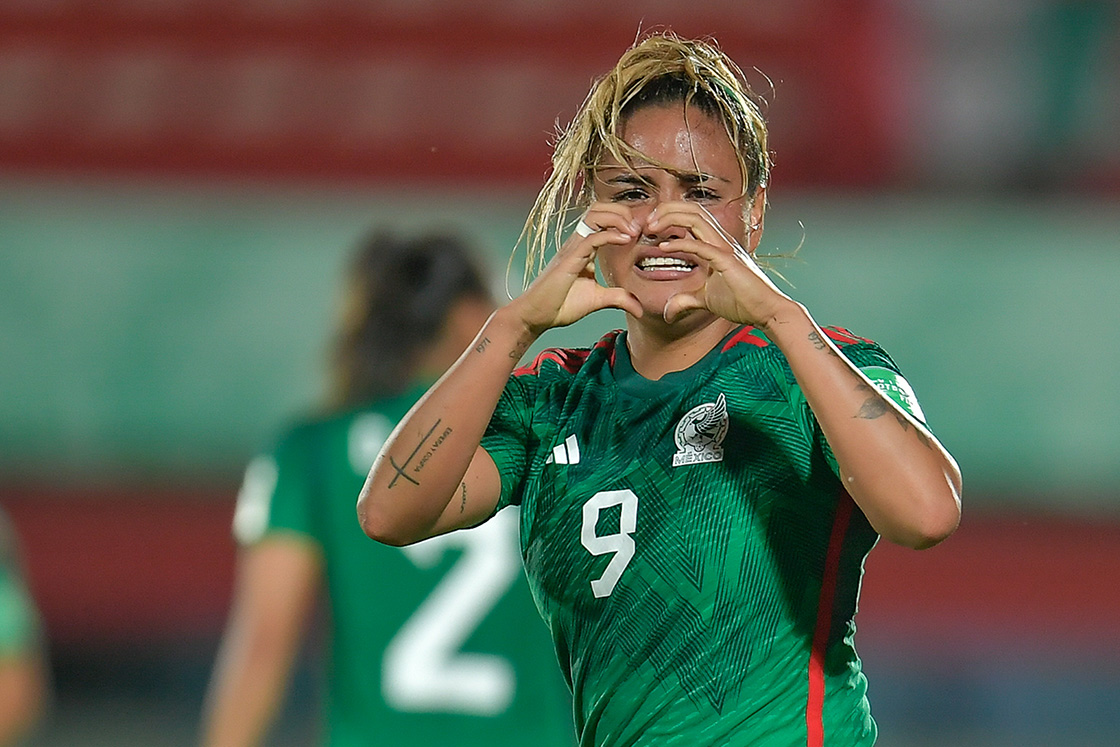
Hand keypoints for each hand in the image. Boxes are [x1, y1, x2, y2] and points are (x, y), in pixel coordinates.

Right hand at [509, 205, 643, 334]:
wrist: (536, 316)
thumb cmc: (561, 305)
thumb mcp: (598, 299)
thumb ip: (619, 298)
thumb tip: (639, 309)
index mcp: (584, 248)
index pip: (602, 218)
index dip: (623, 218)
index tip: (640, 232)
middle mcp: (577, 243)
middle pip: (598, 209)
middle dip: (622, 211)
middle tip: (639, 228)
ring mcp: (572, 249)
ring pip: (594, 215)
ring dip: (617, 218)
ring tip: (633, 231)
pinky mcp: (569, 260)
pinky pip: (591, 238)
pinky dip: (611, 235)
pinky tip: (626, 240)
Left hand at [649, 202, 792, 327]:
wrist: (768, 312)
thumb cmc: (743, 303)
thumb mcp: (706, 301)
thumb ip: (686, 301)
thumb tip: (668, 312)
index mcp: (716, 245)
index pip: (692, 217)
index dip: (669, 216)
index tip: (649, 228)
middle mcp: (721, 241)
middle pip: (692, 209)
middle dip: (666, 209)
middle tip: (646, 222)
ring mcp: (725, 249)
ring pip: (696, 218)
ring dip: (670, 218)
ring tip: (651, 227)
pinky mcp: (727, 262)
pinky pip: (701, 246)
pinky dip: (680, 243)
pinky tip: (663, 247)